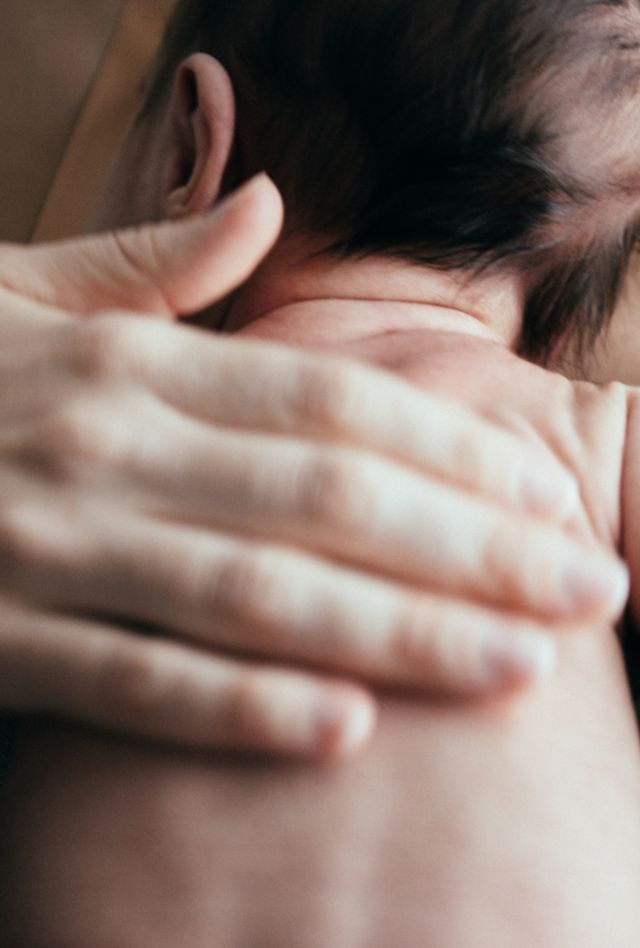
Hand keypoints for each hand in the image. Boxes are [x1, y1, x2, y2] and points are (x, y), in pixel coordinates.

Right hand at [0, 177, 625, 758]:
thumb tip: (262, 203)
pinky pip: (134, 686)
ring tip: (521, 667)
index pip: (331, 404)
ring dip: (401, 637)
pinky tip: (346, 733)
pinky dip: (238, 712)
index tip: (549, 493)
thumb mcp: (26, 291)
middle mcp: (103, 447)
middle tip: (589, 593)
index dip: (454, 450)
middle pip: (330, 503)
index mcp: (129, 363)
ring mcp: (48, 548)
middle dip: (475, 552)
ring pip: (258, 599)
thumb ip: (149, 261)